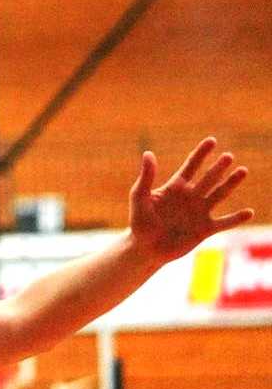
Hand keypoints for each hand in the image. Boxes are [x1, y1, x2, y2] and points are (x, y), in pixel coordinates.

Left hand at [129, 137, 253, 263]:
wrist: (146, 248)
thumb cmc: (139, 221)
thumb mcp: (140, 197)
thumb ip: (146, 177)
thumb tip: (148, 153)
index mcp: (175, 187)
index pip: (191, 166)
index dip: (201, 153)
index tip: (212, 140)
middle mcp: (191, 197)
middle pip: (208, 178)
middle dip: (218, 167)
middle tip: (229, 156)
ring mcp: (199, 212)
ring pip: (219, 194)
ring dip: (231, 183)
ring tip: (242, 171)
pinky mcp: (205, 229)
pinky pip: (224, 223)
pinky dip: (236, 218)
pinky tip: (249, 212)